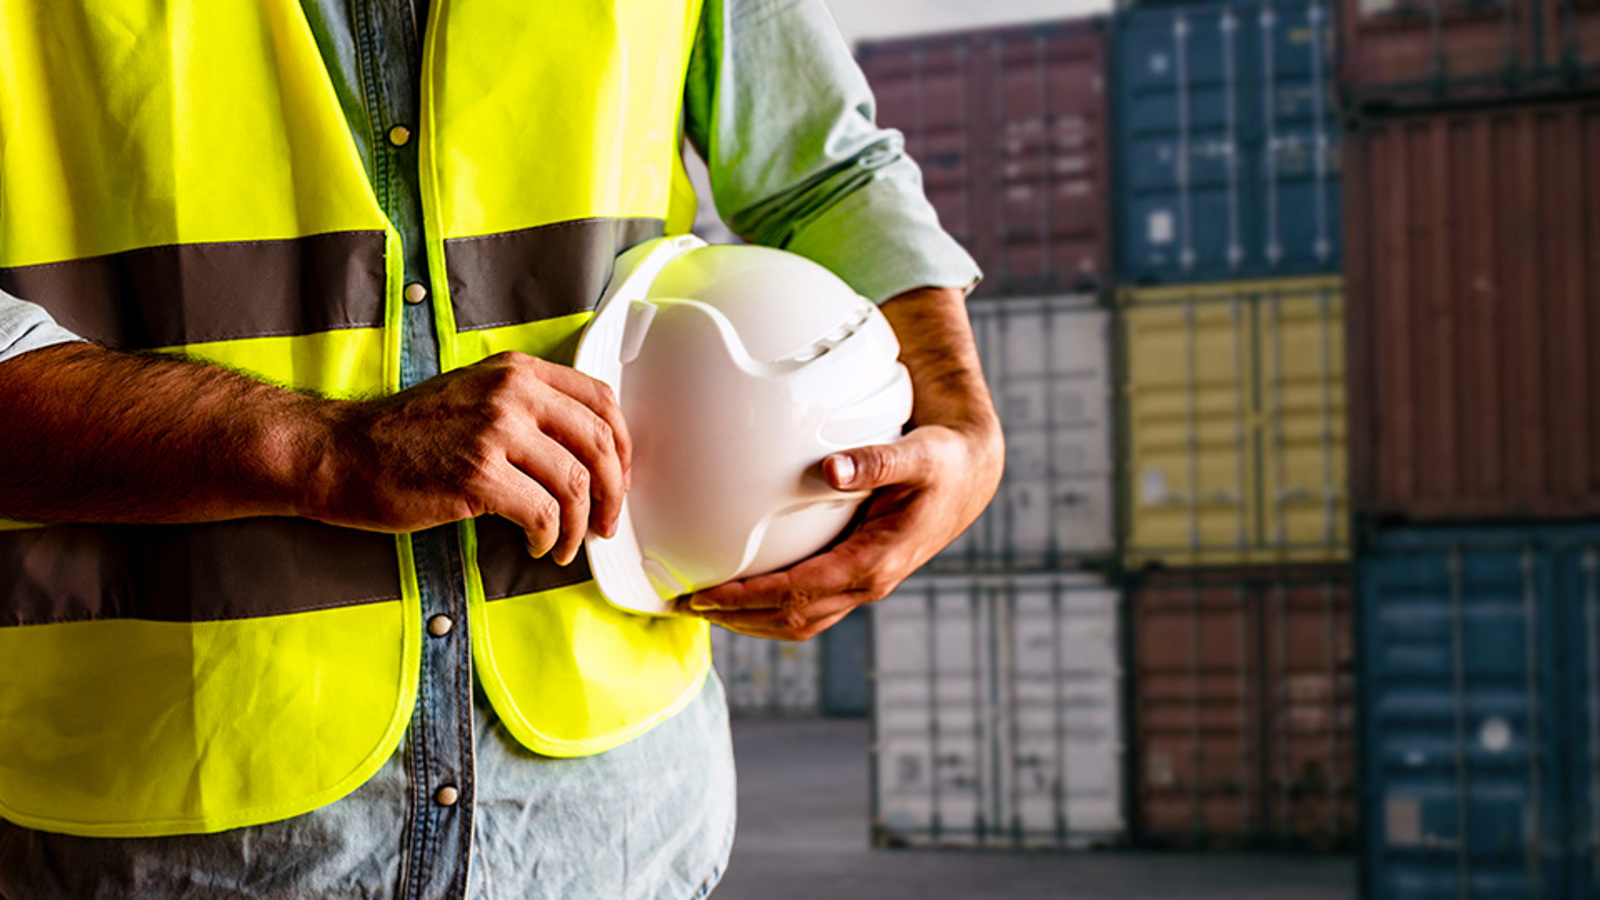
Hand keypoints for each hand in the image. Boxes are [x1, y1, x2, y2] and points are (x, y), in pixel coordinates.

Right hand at [308, 351, 631, 564]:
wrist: (343, 453)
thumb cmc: (407, 435)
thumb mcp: (475, 396)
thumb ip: (529, 410)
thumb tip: (586, 453)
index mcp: (517, 371)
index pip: (601, 400)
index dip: (621, 446)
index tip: (619, 478)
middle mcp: (512, 393)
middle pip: (598, 444)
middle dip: (612, 492)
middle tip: (604, 522)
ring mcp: (495, 431)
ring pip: (574, 484)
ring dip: (577, 525)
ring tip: (563, 545)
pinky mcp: (478, 474)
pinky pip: (542, 513)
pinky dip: (548, 538)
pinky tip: (535, 546)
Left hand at [674, 286, 1002, 639]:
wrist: (971, 477)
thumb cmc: (943, 463)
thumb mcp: (917, 455)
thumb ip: (876, 461)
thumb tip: (833, 469)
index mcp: (875, 561)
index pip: (797, 593)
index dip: (746, 598)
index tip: (704, 595)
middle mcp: (868, 583)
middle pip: (790, 620)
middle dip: (736, 618)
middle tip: (685, 605)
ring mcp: (864, 586)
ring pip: (799, 623)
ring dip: (750, 622)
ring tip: (704, 609)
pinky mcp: (859, 578)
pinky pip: (810, 607)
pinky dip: (771, 610)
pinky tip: (743, 595)